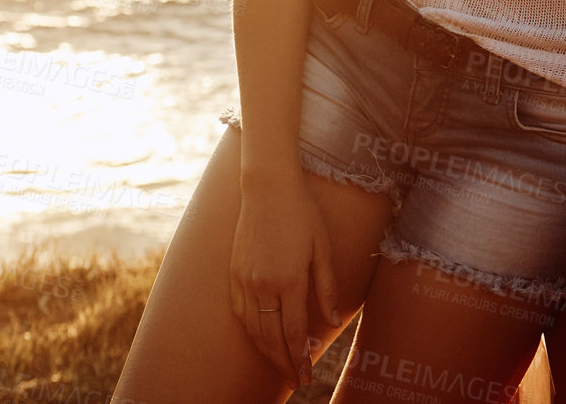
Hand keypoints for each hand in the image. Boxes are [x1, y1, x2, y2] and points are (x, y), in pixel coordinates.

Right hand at [229, 173, 341, 386]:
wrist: (268, 185)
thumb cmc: (302, 212)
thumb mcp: (323, 247)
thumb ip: (326, 287)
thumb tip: (331, 322)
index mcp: (289, 280)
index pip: (293, 334)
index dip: (300, 359)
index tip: (306, 375)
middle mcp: (264, 285)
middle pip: (271, 339)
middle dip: (284, 363)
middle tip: (295, 379)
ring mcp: (245, 280)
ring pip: (253, 330)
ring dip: (266, 352)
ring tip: (280, 364)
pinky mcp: (234, 272)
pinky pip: (240, 312)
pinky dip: (250, 331)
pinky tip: (259, 337)